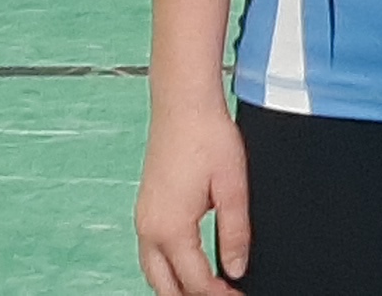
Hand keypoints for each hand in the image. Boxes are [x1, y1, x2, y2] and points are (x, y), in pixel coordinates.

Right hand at [135, 103, 249, 295]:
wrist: (183, 105)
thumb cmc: (208, 138)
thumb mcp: (233, 188)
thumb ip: (236, 232)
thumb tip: (237, 268)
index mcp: (170, 228)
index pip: (195, 282)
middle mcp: (149, 228)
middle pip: (165, 287)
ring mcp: (143, 218)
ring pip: (153, 272)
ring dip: (176, 287)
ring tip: (207, 289)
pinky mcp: (145, 208)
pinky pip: (151, 253)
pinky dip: (167, 269)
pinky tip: (187, 265)